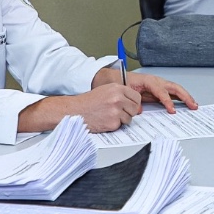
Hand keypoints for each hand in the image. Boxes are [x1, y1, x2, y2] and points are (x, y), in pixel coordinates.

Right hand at [18, 84, 143, 133]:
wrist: (75, 111)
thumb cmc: (89, 102)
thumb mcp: (106, 91)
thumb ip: (121, 95)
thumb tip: (136, 104)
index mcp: (117, 88)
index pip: (137, 97)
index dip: (133, 102)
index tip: (129, 105)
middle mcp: (118, 98)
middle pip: (135, 108)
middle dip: (129, 112)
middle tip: (118, 112)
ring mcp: (115, 111)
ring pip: (129, 118)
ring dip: (122, 119)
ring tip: (109, 115)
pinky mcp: (112, 122)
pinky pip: (121, 125)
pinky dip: (114, 125)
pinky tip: (105, 120)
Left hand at [125, 72, 197, 112]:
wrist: (121, 77)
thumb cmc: (124, 82)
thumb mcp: (127, 91)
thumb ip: (134, 100)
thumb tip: (140, 110)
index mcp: (149, 81)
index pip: (162, 92)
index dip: (168, 101)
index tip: (172, 110)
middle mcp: (157, 81)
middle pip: (175, 88)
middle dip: (185, 97)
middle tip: (192, 105)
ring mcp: (160, 84)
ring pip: (177, 90)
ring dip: (186, 97)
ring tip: (194, 105)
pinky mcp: (161, 89)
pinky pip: (173, 93)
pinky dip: (182, 98)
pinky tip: (187, 103)